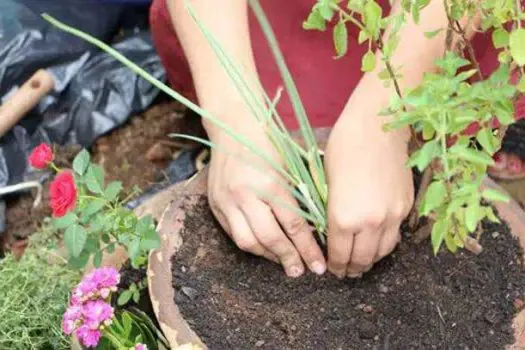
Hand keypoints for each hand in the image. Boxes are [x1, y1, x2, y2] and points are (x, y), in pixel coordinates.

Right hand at [205, 104, 325, 276]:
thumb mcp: (288, 167)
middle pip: (269, 238)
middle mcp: (246, 194)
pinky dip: (250, 244)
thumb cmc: (267, 144)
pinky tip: (263, 248)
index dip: (308, 248)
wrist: (232, 127)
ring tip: (283, 262)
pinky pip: (233, 233)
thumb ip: (297, 197)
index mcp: (270, 183)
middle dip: (288, 258)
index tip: (319, 265)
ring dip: (268, 256)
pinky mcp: (215, 204)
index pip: (293, 225)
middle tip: (301, 271)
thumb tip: (313, 229)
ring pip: (247, 241)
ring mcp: (227, 200)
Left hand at [324, 113, 412, 277]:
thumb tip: (331, 229)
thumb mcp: (326, 181)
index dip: (334, 266)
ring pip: (382, 251)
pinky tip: (377, 241)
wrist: (379, 126)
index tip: (332, 269)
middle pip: (362, 259)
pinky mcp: (406, 206)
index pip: (339, 254)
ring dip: (371, 260)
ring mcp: (392, 216)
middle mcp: (370, 222)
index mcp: (344, 217)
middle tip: (346, 272)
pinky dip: (385, 243)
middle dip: (352, 269)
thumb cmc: (344, 146)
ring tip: (362, 262)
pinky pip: (395, 235)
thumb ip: (331, 211)